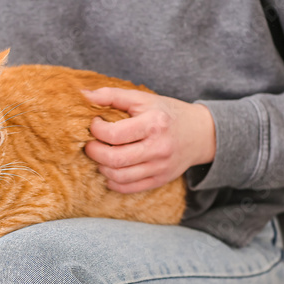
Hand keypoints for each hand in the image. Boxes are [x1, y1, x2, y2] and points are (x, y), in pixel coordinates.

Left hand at [81, 88, 215, 193]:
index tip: (94, 124)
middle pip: (114, 159)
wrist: (200, 134)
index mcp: (155, 123)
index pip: (114, 134)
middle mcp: (159, 148)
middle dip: (94, 152)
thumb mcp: (144, 98)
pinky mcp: (160, 180)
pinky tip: (110, 170)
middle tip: (91, 144)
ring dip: (102, 167)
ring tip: (100, 156)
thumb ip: (113, 95)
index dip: (96, 130)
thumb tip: (83, 95)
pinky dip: (113, 182)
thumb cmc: (167, 113)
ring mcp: (160, 167)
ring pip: (119, 176)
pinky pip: (129, 188)